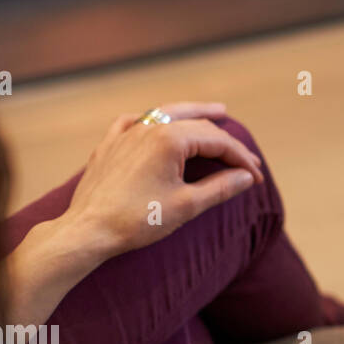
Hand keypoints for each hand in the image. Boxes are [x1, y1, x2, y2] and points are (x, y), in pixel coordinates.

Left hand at [61, 102, 263, 258]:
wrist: (87, 231)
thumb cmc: (137, 220)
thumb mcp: (187, 205)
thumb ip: (221, 187)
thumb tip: (246, 177)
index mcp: (170, 139)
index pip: (218, 142)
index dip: (241, 159)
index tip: (256, 178)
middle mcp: (149, 128)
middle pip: (198, 126)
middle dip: (226, 143)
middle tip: (247, 159)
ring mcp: (126, 134)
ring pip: (167, 114)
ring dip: (194, 113)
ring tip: (217, 112)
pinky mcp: (109, 146)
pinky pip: (133, 122)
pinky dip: (150, 120)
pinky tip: (154, 122)